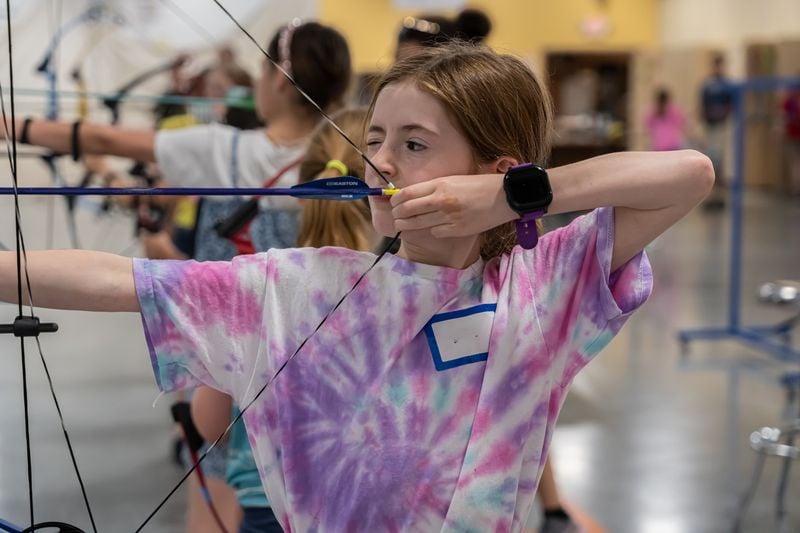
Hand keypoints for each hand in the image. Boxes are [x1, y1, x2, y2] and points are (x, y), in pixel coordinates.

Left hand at [390, 173, 517, 237]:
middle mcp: (441, 200)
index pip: (407, 193)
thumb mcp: (454, 180)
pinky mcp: (457, 230)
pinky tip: (434, 227)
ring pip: (418, 224)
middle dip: (397, 215)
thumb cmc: (480, 185)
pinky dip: (432, 230)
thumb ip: (435, 188)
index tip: (393, 203)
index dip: (395, 200)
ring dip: (407, 226)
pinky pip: (436, 232)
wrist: (504, 196)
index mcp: (440, 184)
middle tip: (395, 217)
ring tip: (402, 225)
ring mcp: (449, 217)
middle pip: (408, 210)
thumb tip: (413, 196)